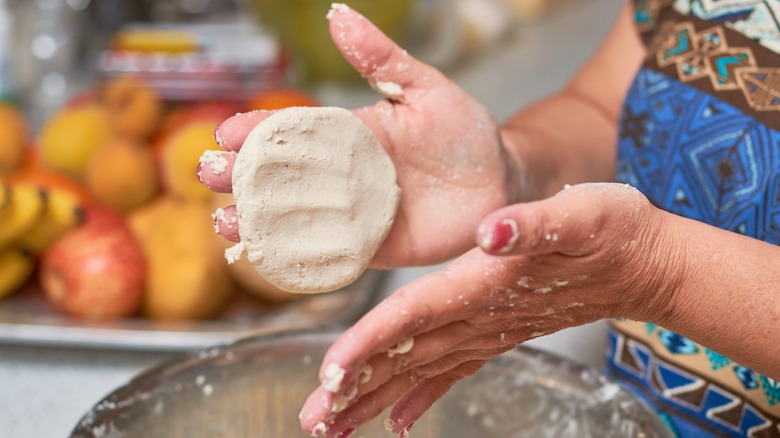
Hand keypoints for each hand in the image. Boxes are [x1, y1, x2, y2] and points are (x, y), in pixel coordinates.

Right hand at [198, 4, 517, 268]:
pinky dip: (295, 257)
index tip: (227, 132)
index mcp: (349, 134)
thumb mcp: (425, 89)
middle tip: (208, 174)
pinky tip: (266, 257)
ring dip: (255, 221)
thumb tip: (338, 13)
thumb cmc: (465, 132)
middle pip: (280, 177)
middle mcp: (343, 175)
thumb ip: (383, 59)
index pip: (293, 131)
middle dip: (240, 176)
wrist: (500, 184)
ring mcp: (353, 214)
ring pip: (292, 219)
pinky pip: (327, 254)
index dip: (257, 132)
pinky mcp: (370, 249)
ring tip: (223, 222)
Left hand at [298, 183, 682, 436]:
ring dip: (376, 397)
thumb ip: (533, 224)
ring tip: (334, 426)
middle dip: (357, 388)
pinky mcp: (499, 333)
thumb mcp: (582, 213)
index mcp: (488, 283)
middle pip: (408, 355)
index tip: (331, 374)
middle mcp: (483, 316)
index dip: (373, 343)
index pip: (417, 316)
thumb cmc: (615, 232)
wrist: (646, 266)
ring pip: (422, 369)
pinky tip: (397, 419)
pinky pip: (452, 370)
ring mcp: (491, 331)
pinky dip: (421, 395)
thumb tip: (491, 231)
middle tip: (312, 421)